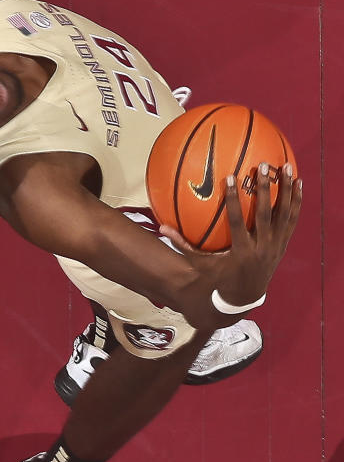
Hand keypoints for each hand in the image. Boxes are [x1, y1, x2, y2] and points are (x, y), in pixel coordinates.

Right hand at [160, 163, 302, 327]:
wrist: (244, 296)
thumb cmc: (218, 278)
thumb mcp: (201, 265)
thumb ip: (184, 246)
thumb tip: (162, 228)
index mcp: (241, 251)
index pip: (238, 222)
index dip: (234, 200)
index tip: (230, 178)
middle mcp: (262, 247)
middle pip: (265, 214)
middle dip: (264, 189)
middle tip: (262, 166)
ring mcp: (276, 245)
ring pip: (283, 213)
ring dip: (286, 189)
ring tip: (287, 166)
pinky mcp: (284, 242)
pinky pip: (292, 218)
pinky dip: (297, 200)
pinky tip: (299, 182)